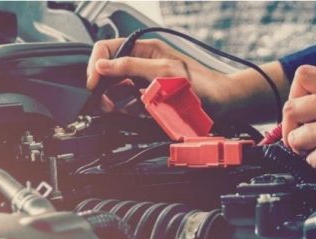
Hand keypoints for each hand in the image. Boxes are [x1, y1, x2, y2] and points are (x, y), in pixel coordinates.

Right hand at [87, 38, 232, 113]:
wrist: (222, 103)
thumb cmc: (201, 84)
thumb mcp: (163, 71)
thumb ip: (131, 66)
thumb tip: (103, 65)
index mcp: (146, 49)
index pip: (109, 49)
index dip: (96, 65)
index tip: (93, 83)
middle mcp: (144, 63)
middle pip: (110, 70)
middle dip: (101, 85)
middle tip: (99, 101)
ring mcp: (147, 80)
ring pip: (118, 87)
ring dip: (111, 98)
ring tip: (110, 108)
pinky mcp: (151, 98)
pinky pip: (130, 102)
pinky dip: (124, 108)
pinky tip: (125, 113)